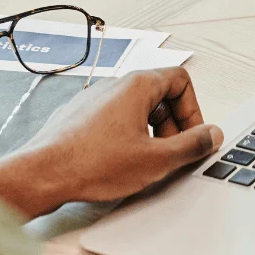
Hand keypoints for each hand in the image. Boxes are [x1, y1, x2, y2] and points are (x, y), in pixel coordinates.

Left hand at [0, 68, 223, 219]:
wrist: (42, 174)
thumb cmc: (92, 164)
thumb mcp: (157, 160)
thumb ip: (192, 145)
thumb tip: (212, 135)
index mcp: (137, 86)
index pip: (181, 79)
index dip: (194, 109)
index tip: (193, 135)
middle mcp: (115, 86)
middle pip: (160, 94)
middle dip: (174, 124)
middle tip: (173, 152)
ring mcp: (95, 100)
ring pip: (138, 108)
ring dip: (152, 132)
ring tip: (148, 160)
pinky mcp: (80, 117)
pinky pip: (116, 119)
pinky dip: (129, 137)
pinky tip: (121, 163)